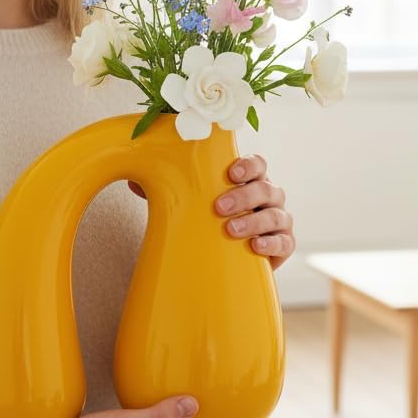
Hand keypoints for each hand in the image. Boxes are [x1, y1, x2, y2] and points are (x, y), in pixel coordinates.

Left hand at [128, 153, 294, 270]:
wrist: (225, 254)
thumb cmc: (207, 217)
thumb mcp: (189, 200)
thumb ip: (167, 188)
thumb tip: (132, 180)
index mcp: (249, 178)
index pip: (257, 163)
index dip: (248, 165)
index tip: (230, 173)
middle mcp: (268, 195)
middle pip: (266, 188)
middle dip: (243, 196)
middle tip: (219, 207)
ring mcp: (278, 219)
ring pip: (276, 214)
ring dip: (254, 221)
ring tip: (230, 230)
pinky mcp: (282, 244)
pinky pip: (285, 241)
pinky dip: (272, 243)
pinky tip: (255, 247)